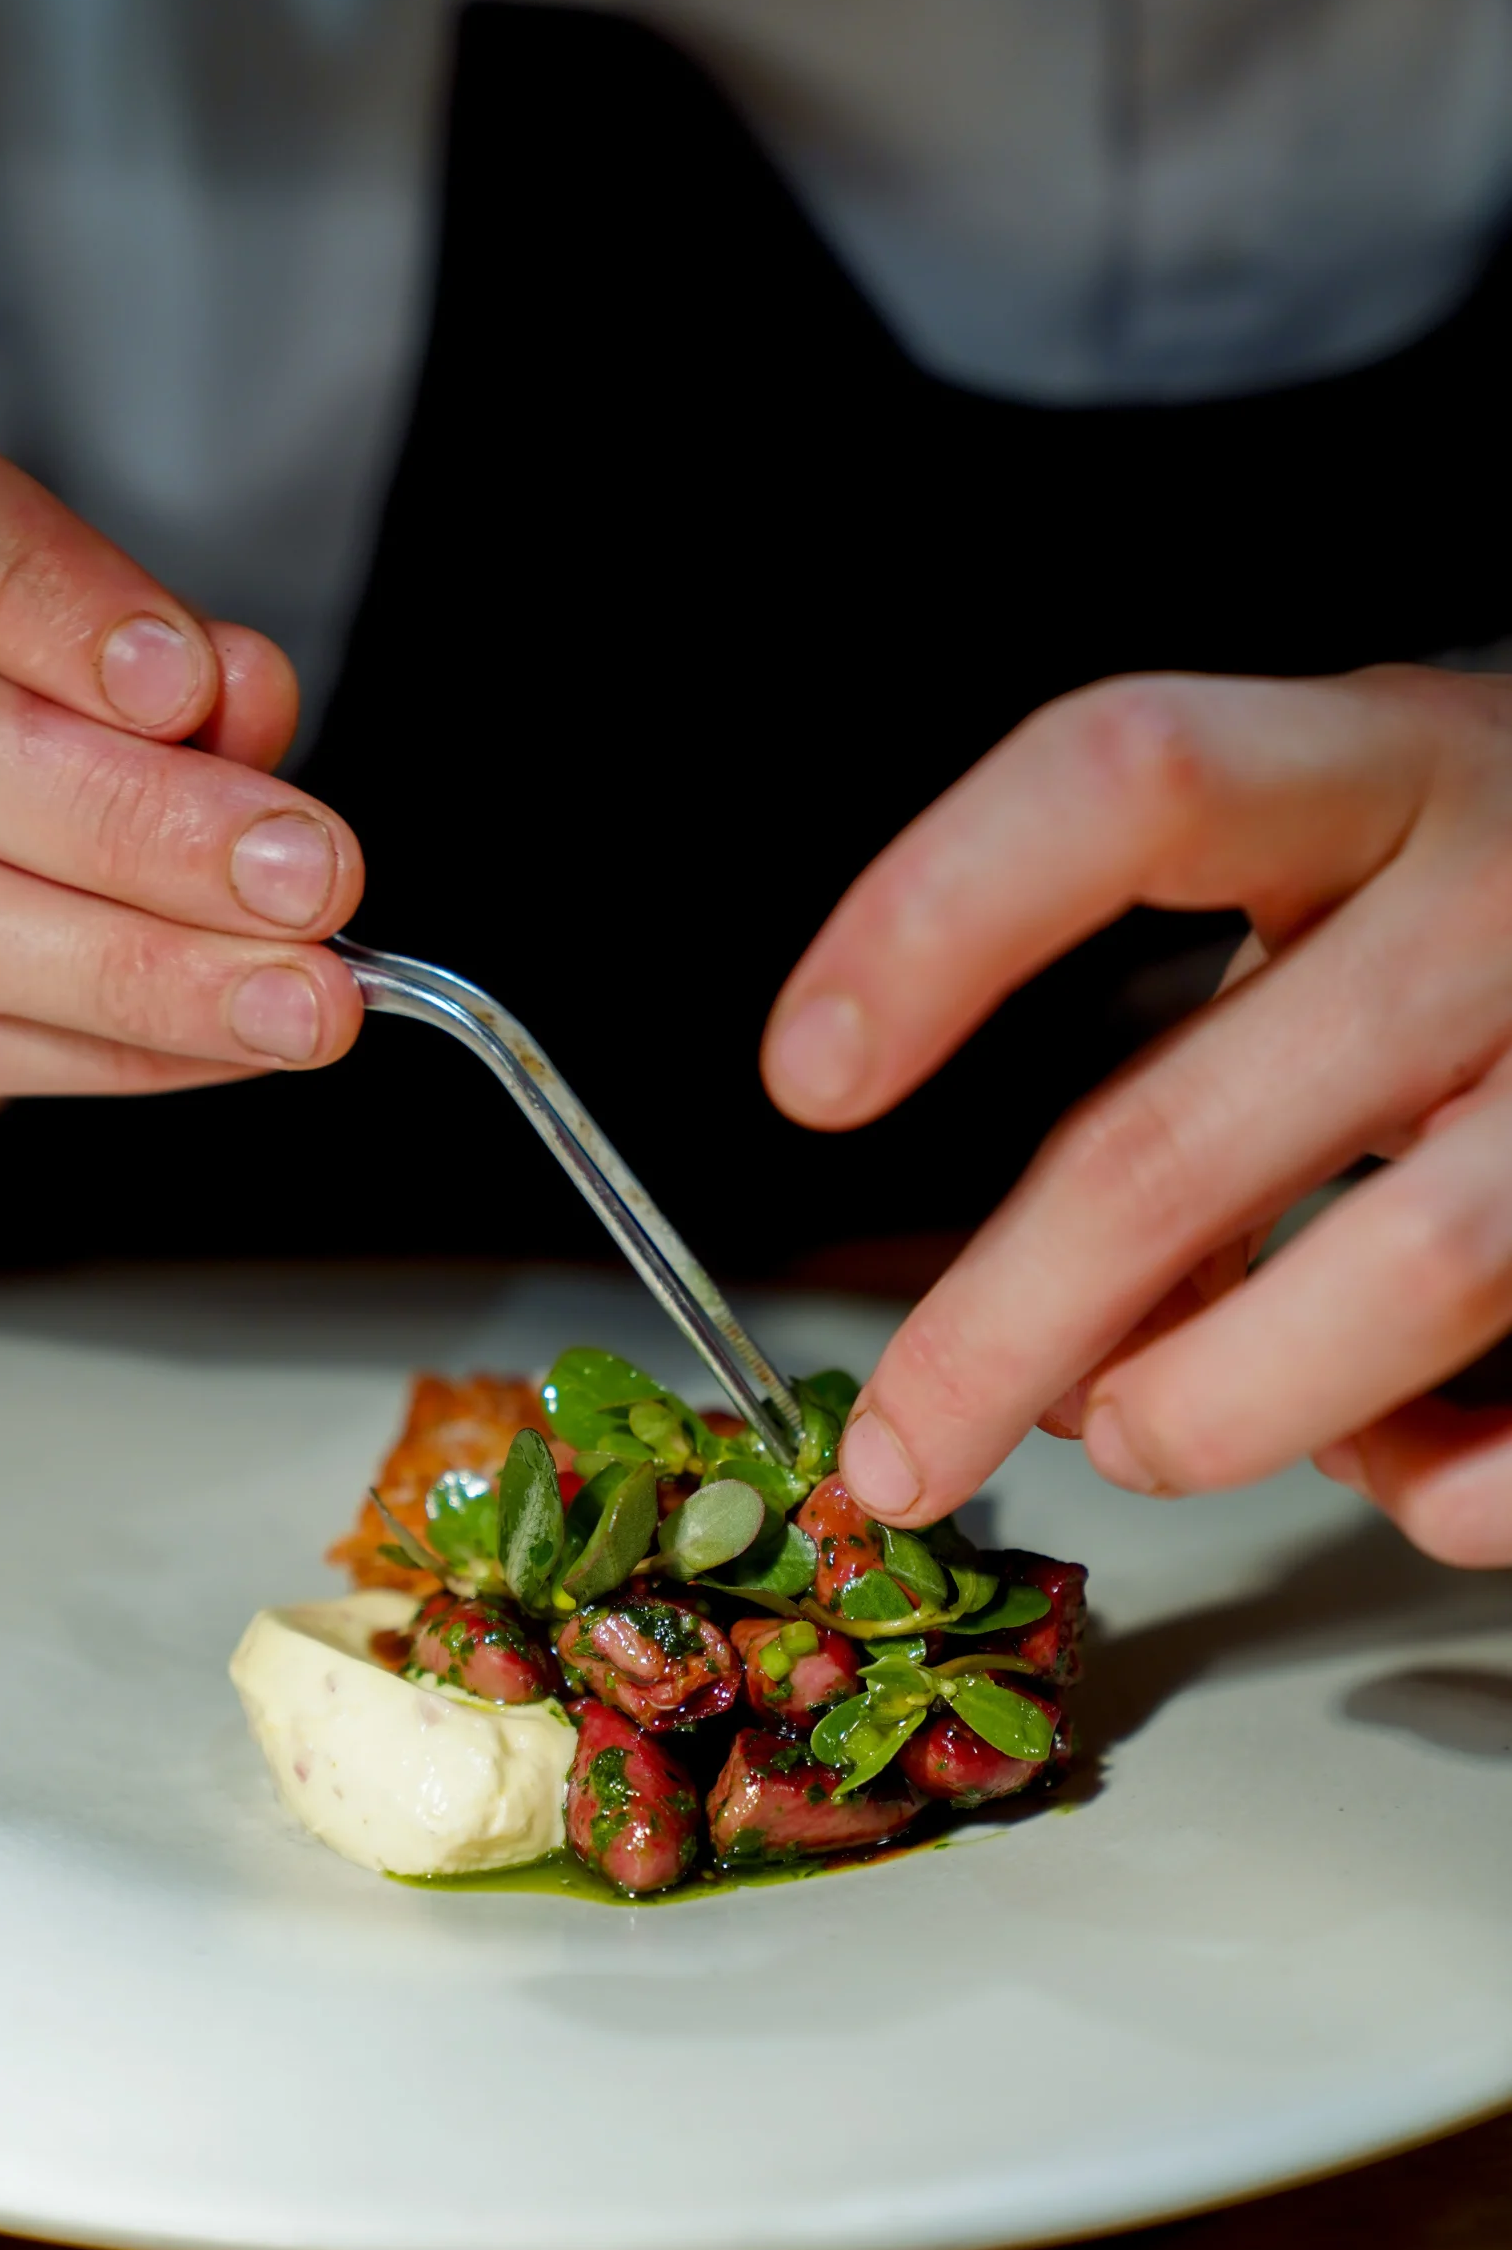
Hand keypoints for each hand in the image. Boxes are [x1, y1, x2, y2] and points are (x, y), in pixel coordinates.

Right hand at [0, 380, 363, 1158]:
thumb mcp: (43, 640)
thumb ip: (139, 651)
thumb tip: (240, 698)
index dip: (32, 588)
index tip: (187, 680)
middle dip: (129, 819)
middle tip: (300, 875)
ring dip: (139, 970)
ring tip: (299, 996)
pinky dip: (100, 1050)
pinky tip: (218, 1039)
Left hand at [763, 666, 1511, 1566]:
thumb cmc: (1479, 897)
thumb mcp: (1326, 890)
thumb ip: (1183, 1072)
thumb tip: (1052, 1348)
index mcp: (1364, 766)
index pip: (1127, 782)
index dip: (937, 923)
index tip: (806, 1075)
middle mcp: (1490, 896)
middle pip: (1181, 1136)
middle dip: (1000, 1332)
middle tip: (899, 1450)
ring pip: (1407, 1270)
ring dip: (1219, 1408)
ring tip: (1142, 1436)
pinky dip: (1442, 1483)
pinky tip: (1377, 1461)